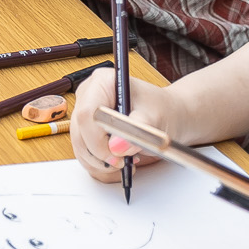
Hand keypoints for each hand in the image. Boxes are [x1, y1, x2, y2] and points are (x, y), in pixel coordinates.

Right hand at [72, 65, 173, 184]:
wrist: (168, 115)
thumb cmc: (162, 111)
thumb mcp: (155, 119)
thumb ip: (137, 130)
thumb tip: (116, 146)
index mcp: (103, 82)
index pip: (87, 114)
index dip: (98, 140)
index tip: (117, 156)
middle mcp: (89, 95)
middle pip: (79, 132)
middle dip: (100, 155)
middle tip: (124, 162)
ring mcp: (85, 113)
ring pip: (80, 147)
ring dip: (101, 163)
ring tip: (126, 162)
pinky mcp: (86, 130)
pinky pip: (84, 154)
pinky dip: (100, 165)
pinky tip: (119, 162)